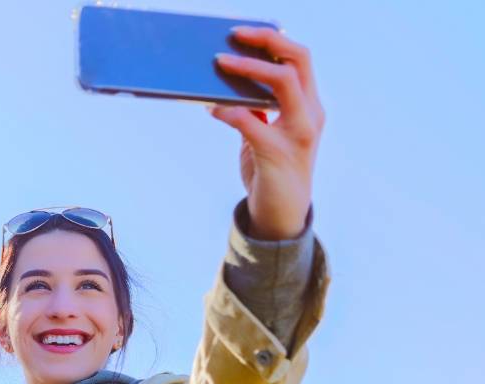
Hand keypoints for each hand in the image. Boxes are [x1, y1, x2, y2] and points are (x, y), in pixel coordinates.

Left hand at [210, 26, 324, 240]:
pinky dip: (227, 111)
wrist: (281, 214)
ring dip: (248, 69)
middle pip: (298, 59)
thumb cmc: (270, 170)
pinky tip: (210, 108)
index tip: (245, 30)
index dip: (274, 39)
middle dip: (266, 41)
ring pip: (282, 82)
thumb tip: (222, 85)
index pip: (300, 59)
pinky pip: (250, 122)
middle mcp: (310, 115)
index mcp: (309, 106)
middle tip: (233, 35)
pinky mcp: (277, 154)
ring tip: (218, 61)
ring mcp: (298, 133)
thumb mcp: (264, 135)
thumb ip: (254, 110)